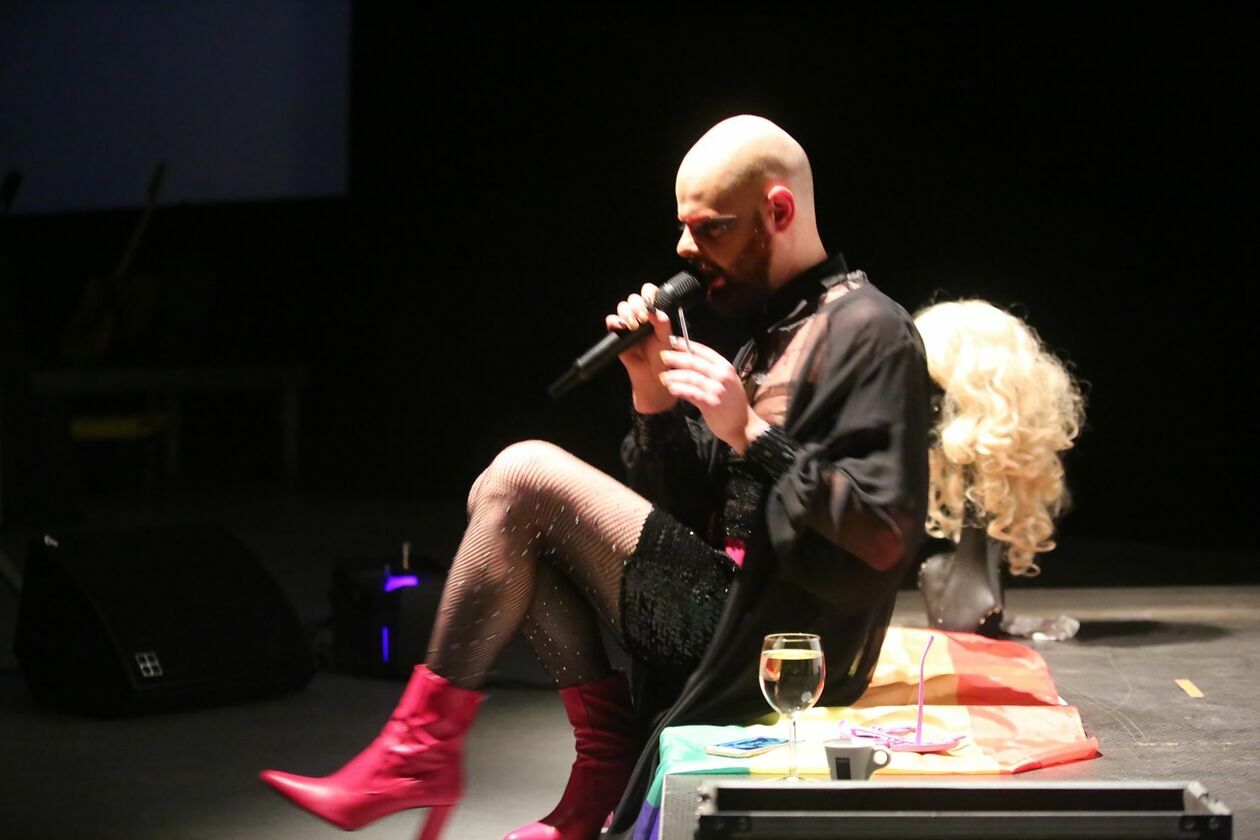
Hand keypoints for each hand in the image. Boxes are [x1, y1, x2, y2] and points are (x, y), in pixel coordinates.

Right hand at [605, 284, 675, 413]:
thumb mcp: (667, 339)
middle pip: (633, 298)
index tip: (651, 302)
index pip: (649, 293)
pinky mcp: (618, 333)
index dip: (649, 293)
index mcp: (654, 313)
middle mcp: (640, 315)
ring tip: (634, 326)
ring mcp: (628, 323)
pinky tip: (623, 327)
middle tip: (643, 318)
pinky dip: (615, 321)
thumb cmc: (662, 357)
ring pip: (622, 307)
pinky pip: (611, 321)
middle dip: (637, 305)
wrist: (652, 375)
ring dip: (627, 313)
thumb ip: (663, 324)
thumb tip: (655, 311)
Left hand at [658, 338, 768, 453]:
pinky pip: (690, 393)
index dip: (687, 345)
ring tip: (664, 377)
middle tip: (663, 356)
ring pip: (690, 377)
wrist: (743, 425)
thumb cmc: (733, 404)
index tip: (674, 342)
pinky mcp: (710, 403)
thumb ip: (713, 371)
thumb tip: (691, 360)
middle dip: (676, 358)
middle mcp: (722, 376)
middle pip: (694, 362)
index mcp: (726, 367)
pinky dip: (679, 389)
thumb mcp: (728, 381)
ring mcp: (716, 389)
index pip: (704, 351)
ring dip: (674, 376)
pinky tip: (671, 388)